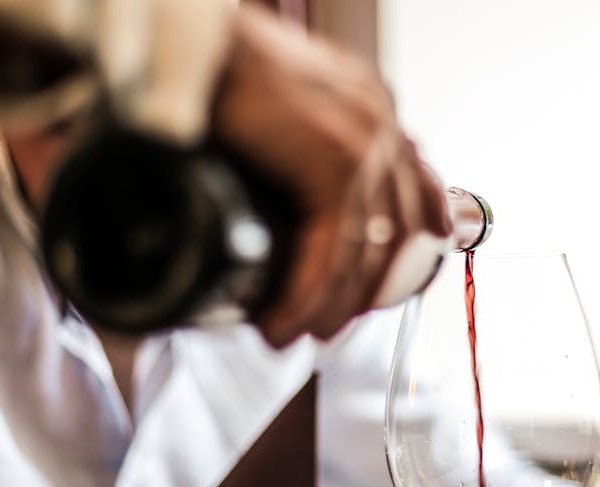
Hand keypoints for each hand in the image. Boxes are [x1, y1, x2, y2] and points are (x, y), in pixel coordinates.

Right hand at [212, 4, 449, 346]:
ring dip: (331, 304)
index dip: (411, 235)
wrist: (185, 40)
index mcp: (367, 104)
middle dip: (364, 290)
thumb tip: (282, 199)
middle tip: (328, 324)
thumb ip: (295, 150)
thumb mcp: (273, 112)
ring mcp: (364, 141)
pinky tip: (282, 321)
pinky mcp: (336, 163)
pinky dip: (305, 297)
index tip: (386, 276)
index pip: (413, 183)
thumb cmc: (212, 67)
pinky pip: (331, 252)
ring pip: (365, 251)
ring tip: (298, 334)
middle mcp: (376, 120)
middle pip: (396, 229)